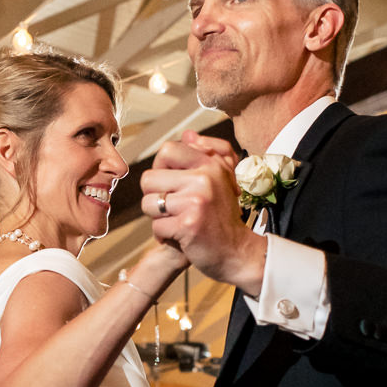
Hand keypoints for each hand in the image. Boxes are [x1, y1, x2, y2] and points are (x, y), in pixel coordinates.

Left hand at [140, 131, 265, 296]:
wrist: (238, 252)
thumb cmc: (224, 216)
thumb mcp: (223, 178)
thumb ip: (208, 152)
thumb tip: (187, 134)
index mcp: (211, 164)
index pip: (168, 150)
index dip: (161, 167)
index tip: (171, 183)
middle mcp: (205, 178)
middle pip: (149, 178)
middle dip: (154, 196)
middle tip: (171, 207)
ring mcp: (196, 201)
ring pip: (148, 203)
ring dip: (157, 217)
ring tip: (176, 221)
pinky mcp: (188, 225)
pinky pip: (156, 226)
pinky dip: (164, 236)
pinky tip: (179, 236)